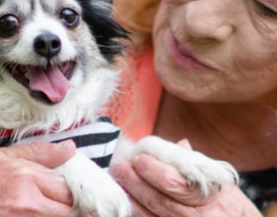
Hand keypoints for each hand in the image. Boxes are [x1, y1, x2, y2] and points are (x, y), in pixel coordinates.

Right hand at [0, 140, 75, 216]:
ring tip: (44, 205)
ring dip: (59, 213)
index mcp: (25, 177)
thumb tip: (70, 147)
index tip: (67, 189)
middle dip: (69, 205)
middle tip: (61, 201)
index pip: (68, 186)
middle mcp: (28, 203)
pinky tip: (33, 212)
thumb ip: (39, 152)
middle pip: (69, 209)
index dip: (71, 189)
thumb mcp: (2, 157)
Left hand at [110, 140, 261, 215]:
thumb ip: (199, 167)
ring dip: (130, 198)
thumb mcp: (223, 187)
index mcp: (209, 199)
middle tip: (120, 166)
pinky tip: (127, 201)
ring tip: (118, 182)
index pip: (173, 182)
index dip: (152, 170)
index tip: (138, 157)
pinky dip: (136, 213)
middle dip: (134, 181)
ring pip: (148, 216)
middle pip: (156, 199)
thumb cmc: (234, 211)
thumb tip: (179, 144)